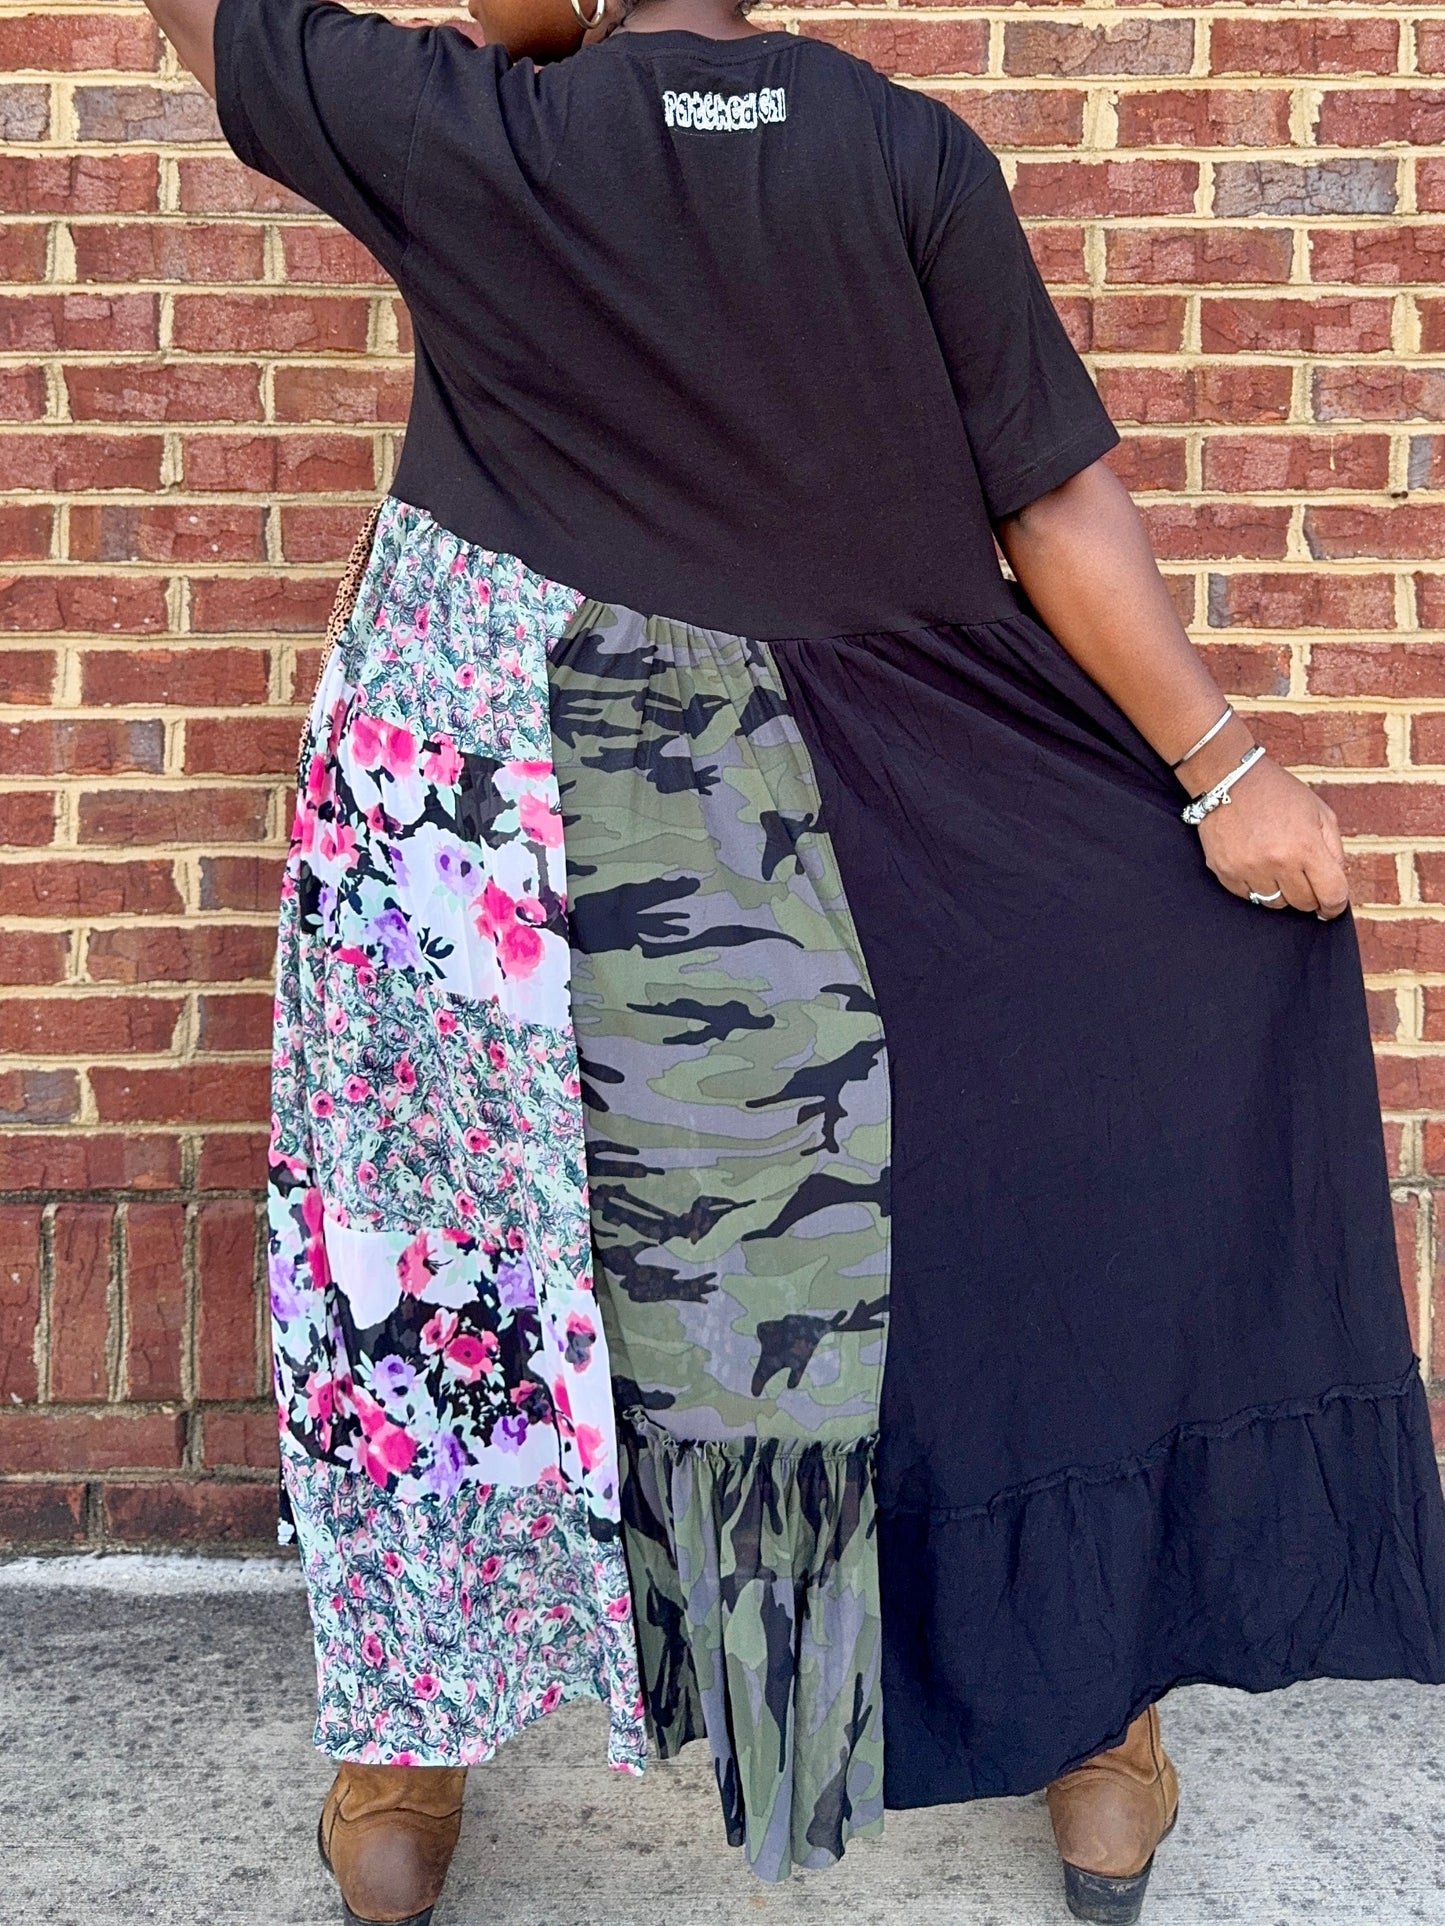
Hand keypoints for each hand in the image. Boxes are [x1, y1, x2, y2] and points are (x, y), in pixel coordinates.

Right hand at [1196, 757, 1349, 918]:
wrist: (1230, 778)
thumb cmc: (1278, 793)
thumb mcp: (1320, 813)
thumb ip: (1334, 850)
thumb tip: (1335, 885)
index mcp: (1306, 847)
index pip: (1332, 895)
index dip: (1335, 906)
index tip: (1331, 906)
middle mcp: (1278, 862)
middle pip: (1303, 904)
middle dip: (1308, 895)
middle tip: (1302, 877)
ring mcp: (1249, 869)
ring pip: (1274, 904)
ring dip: (1280, 891)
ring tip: (1276, 866)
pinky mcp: (1225, 872)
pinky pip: (1248, 896)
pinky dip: (1255, 886)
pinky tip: (1255, 864)